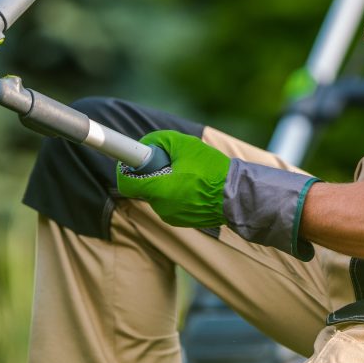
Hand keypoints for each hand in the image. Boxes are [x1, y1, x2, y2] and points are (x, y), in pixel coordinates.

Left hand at [115, 129, 318, 259]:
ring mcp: (172, 217)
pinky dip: (177, 193)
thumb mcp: (185, 144)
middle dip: (152, 173)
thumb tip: (145, 145)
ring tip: (189, 174)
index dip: (125, 168)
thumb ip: (159, 141)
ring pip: (158, 195)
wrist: (238, 196)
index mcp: (158, 190)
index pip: (125, 182)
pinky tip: (196, 185)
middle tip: (171, 162)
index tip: (131, 159)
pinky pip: (171, 204)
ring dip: (166, 183)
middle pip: (144, 186)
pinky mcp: (183, 221)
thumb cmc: (212, 170)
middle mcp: (161, 207)